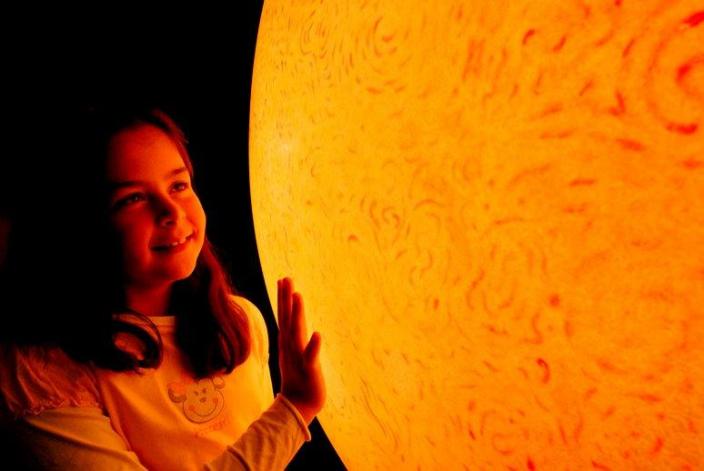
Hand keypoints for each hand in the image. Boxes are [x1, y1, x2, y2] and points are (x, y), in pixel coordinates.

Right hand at [277, 277, 325, 424]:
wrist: (298, 405)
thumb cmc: (298, 377)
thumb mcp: (294, 352)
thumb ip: (293, 336)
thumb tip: (292, 320)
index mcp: (287, 341)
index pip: (284, 315)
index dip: (283, 298)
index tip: (282, 279)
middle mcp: (290, 346)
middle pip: (287, 318)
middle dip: (286, 298)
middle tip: (286, 278)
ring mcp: (298, 356)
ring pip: (297, 332)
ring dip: (297, 314)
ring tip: (298, 296)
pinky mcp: (309, 368)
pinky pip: (311, 356)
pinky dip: (313, 345)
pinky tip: (317, 334)